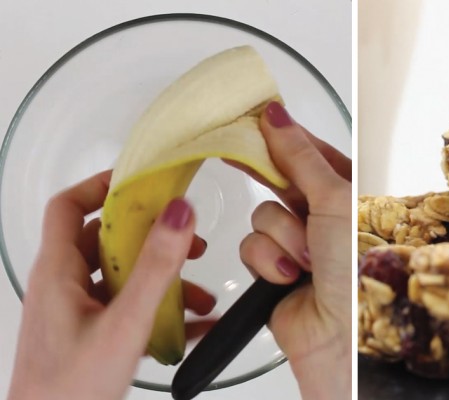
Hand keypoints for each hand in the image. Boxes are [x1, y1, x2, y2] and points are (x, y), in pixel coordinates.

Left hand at [8, 171, 214, 399]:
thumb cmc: (70, 391)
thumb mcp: (125, 323)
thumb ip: (155, 268)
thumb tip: (178, 212)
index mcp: (59, 272)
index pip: (69, 206)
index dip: (102, 186)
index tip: (143, 182)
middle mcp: (65, 287)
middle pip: (106, 241)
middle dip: (152, 238)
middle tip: (189, 241)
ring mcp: (78, 313)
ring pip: (123, 278)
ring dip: (163, 280)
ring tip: (202, 295)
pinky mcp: (92, 336)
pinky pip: (128, 309)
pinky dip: (160, 310)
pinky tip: (195, 325)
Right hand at [226, 101, 350, 399]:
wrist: (340, 336)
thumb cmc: (353, 268)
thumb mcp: (333, 199)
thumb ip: (300, 157)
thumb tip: (277, 115)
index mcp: (347, 193)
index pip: (311, 152)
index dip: (286, 135)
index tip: (258, 114)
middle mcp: (322, 215)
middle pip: (282, 180)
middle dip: (273, 180)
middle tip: (239, 152)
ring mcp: (297, 242)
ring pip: (263, 213)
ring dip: (282, 235)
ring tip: (306, 258)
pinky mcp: (273, 268)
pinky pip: (253, 245)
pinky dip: (269, 260)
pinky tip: (289, 277)